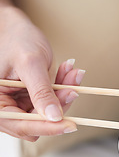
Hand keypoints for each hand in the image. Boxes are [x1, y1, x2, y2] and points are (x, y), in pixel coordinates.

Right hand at [0, 6, 84, 140]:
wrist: (17, 29)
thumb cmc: (16, 40)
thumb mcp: (30, 65)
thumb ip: (41, 92)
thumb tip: (54, 117)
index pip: (22, 125)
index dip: (48, 127)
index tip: (71, 125)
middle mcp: (6, 108)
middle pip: (38, 122)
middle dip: (59, 105)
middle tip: (73, 89)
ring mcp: (20, 104)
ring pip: (50, 112)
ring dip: (64, 94)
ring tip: (72, 73)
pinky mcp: (32, 99)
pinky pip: (54, 100)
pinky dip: (63, 87)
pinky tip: (68, 72)